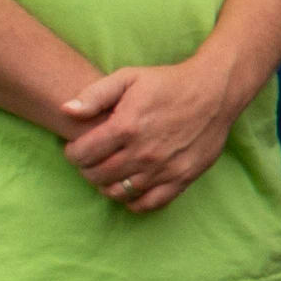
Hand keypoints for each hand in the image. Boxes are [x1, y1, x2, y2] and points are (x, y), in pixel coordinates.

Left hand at [59, 58, 259, 212]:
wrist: (214, 92)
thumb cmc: (168, 83)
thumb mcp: (129, 77)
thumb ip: (94, 95)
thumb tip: (65, 111)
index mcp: (126, 126)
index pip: (83, 154)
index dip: (72, 153)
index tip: (76, 148)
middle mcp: (143, 153)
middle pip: (97, 176)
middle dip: (86, 170)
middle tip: (91, 161)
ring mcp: (163, 169)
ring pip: (119, 192)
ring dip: (106, 186)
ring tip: (109, 173)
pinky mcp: (181, 179)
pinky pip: (149, 203)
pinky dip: (133, 201)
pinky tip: (130, 188)